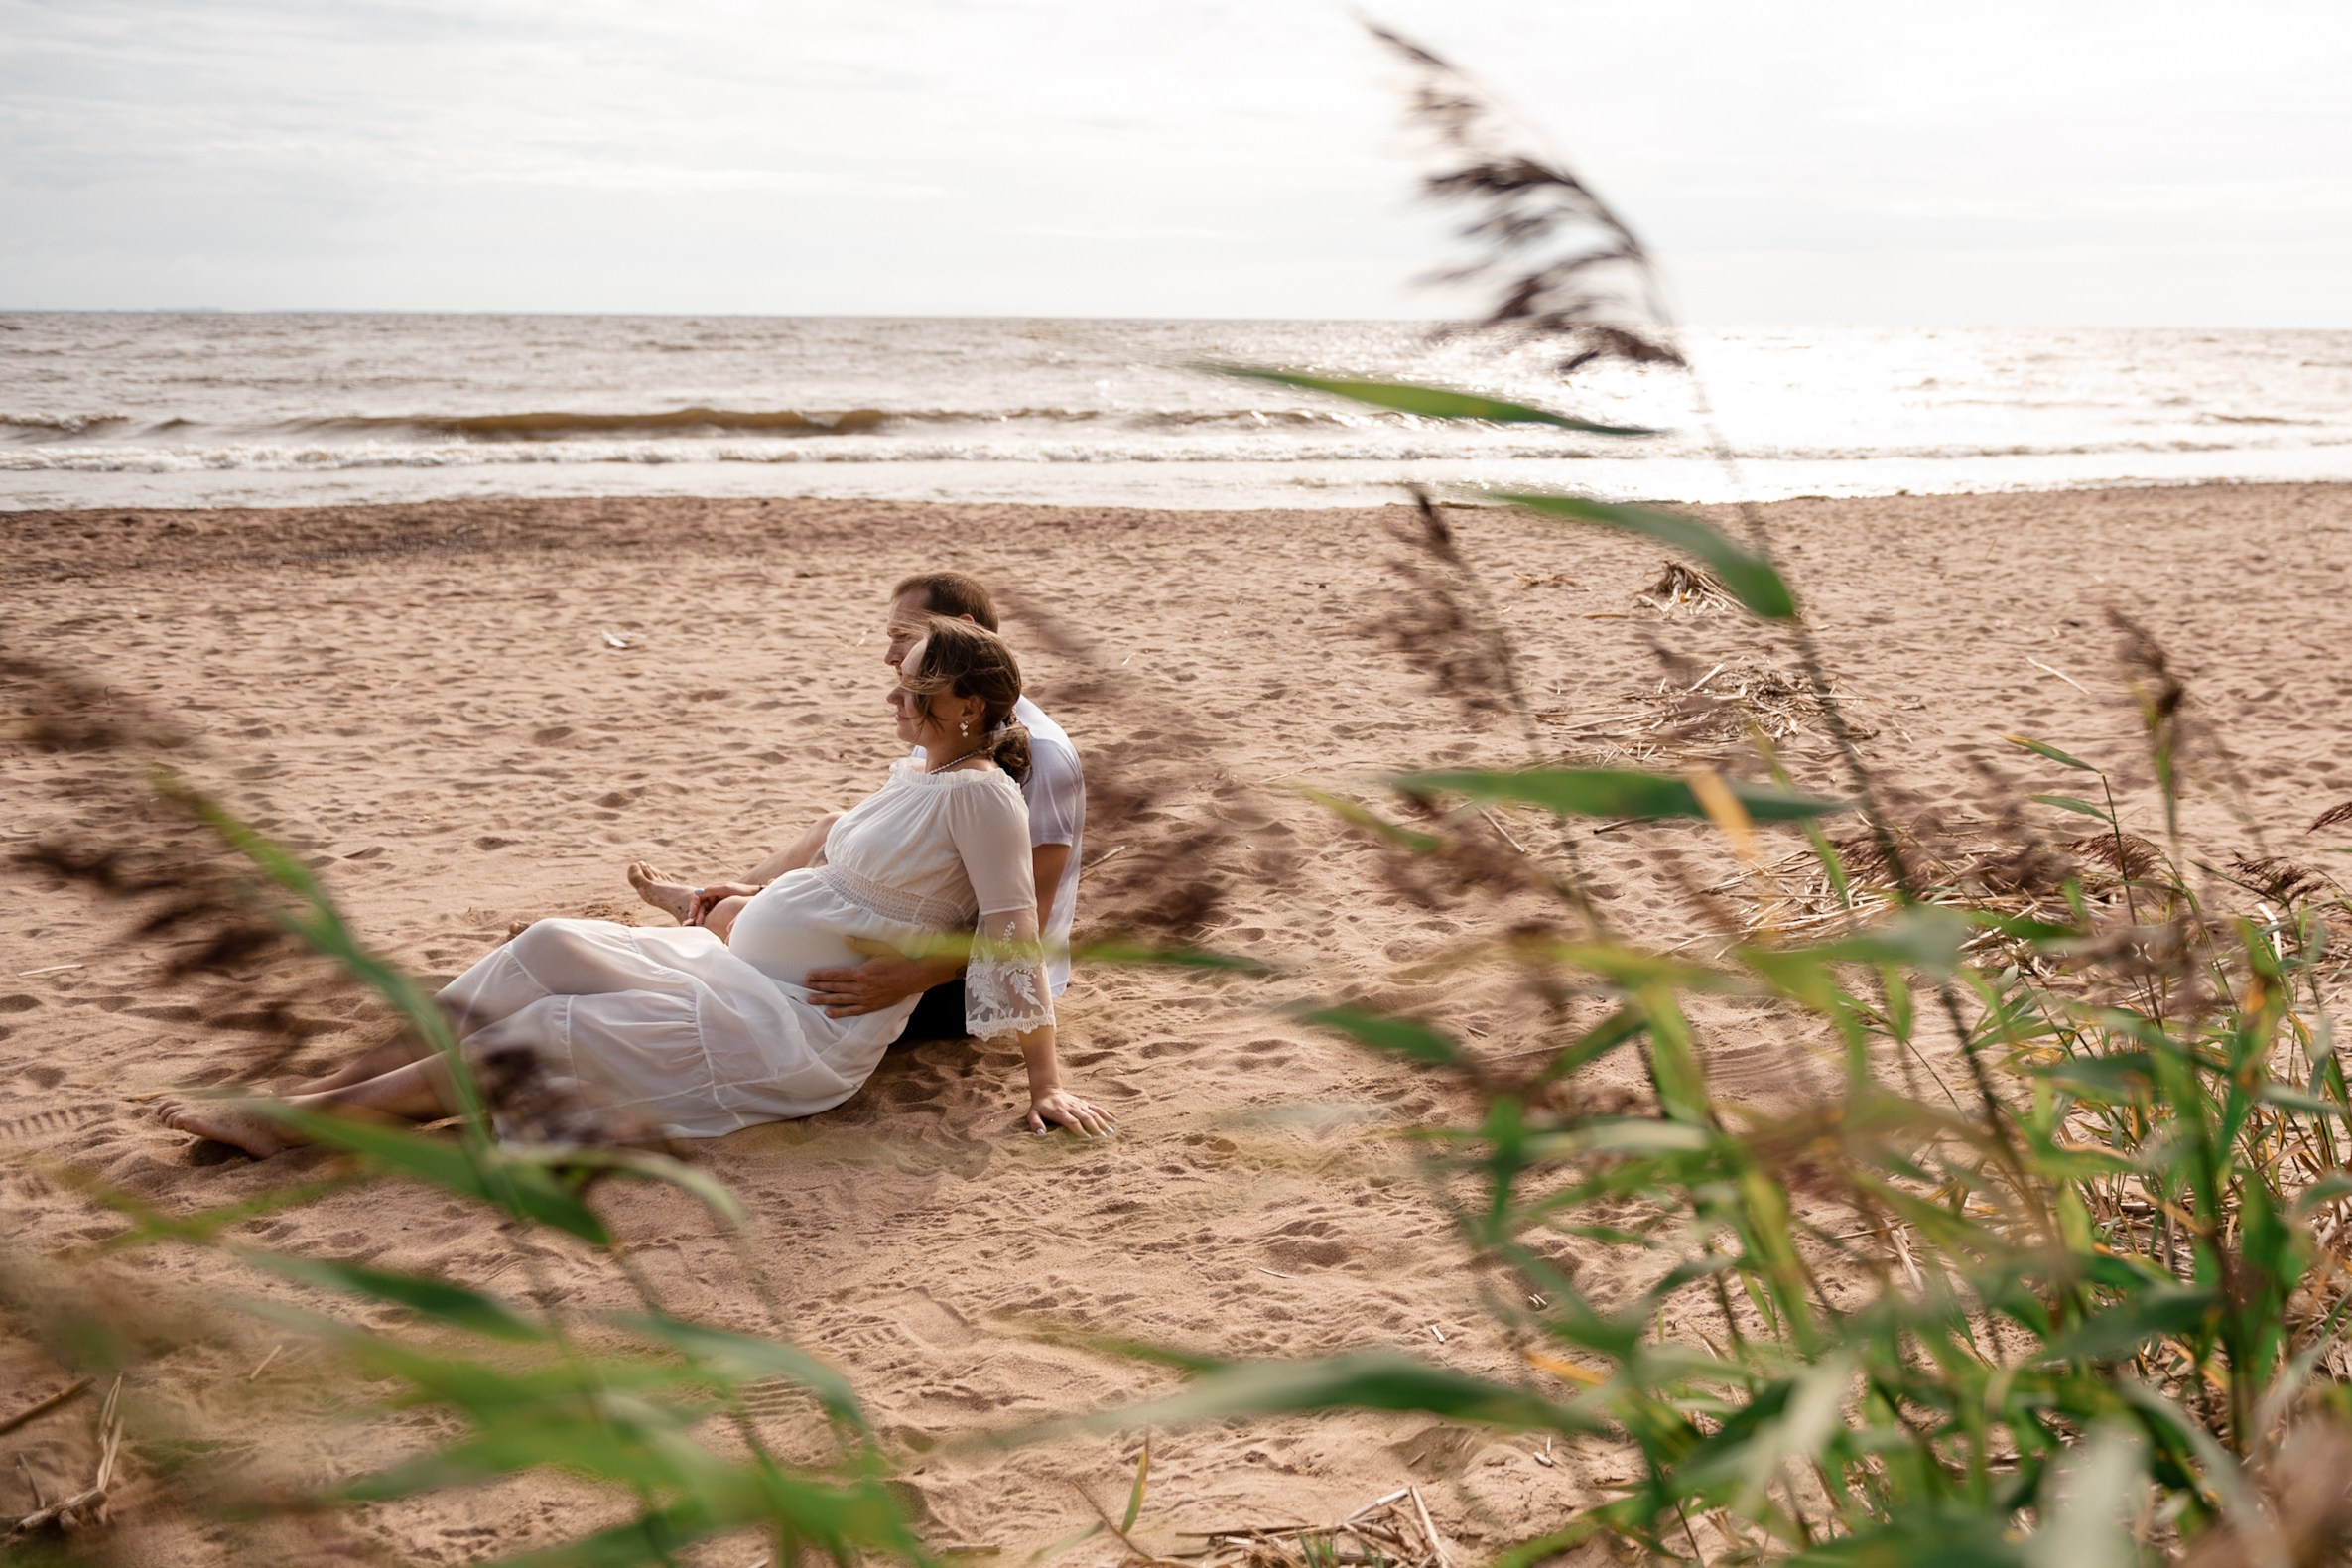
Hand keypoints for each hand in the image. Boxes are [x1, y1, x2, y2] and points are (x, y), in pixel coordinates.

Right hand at [688, 882, 761, 925]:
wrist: (755, 897)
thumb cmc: (742, 891)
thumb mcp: (727, 889)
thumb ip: (712, 890)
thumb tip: (696, 892)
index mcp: (713, 890)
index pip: (697, 897)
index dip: (693, 905)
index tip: (692, 914)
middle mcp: (713, 897)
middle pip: (699, 906)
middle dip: (696, 914)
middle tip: (697, 923)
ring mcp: (717, 904)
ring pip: (704, 911)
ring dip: (700, 918)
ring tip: (701, 925)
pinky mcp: (721, 911)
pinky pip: (710, 915)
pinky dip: (706, 920)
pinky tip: (706, 926)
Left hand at [804, 938, 954, 1017]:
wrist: (913, 977)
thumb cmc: (897, 961)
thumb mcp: (880, 948)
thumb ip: (861, 945)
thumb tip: (846, 939)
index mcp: (860, 972)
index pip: (835, 974)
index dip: (820, 975)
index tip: (808, 976)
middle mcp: (860, 987)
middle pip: (834, 987)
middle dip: (818, 987)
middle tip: (804, 988)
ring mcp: (865, 998)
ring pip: (840, 1000)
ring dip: (824, 1000)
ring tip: (811, 1000)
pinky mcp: (871, 1006)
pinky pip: (852, 1011)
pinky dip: (840, 1012)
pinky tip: (829, 1013)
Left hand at [1027, 1088, 1115, 1136]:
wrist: (1047, 1090)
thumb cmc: (1040, 1106)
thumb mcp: (1033, 1114)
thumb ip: (1035, 1124)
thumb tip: (1040, 1135)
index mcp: (1060, 1112)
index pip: (1072, 1122)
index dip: (1080, 1130)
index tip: (1087, 1139)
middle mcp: (1072, 1108)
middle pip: (1085, 1117)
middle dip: (1094, 1128)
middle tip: (1102, 1138)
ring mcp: (1079, 1104)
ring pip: (1092, 1113)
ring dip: (1102, 1122)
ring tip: (1110, 1132)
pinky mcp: (1084, 1103)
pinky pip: (1096, 1108)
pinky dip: (1105, 1114)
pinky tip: (1114, 1121)